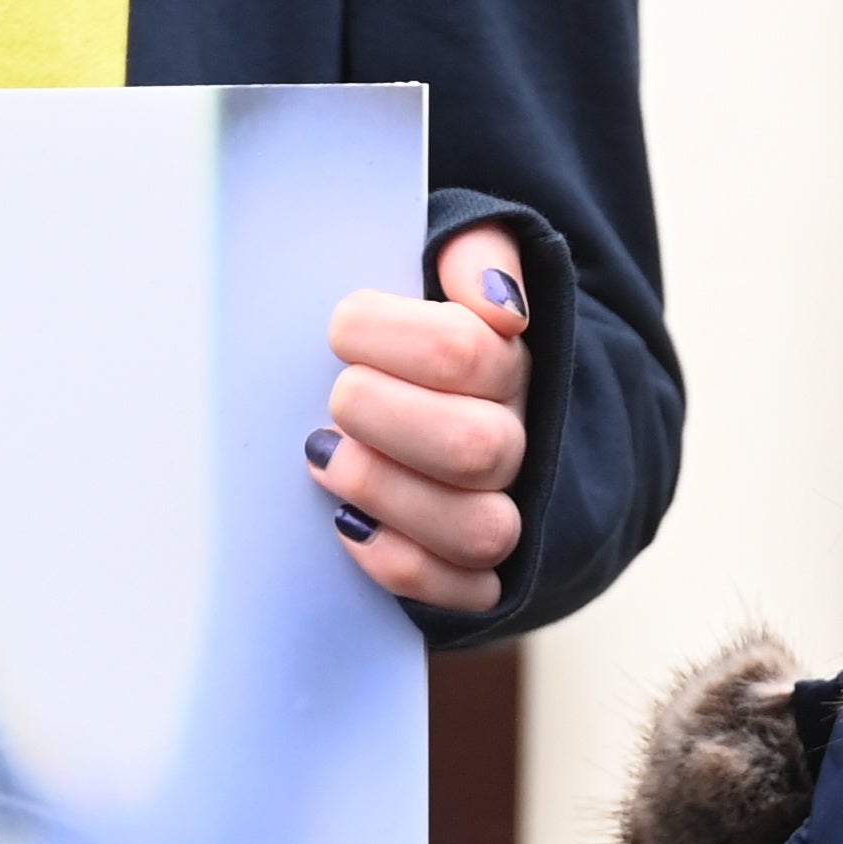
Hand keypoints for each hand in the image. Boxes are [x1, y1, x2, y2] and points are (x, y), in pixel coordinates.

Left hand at [306, 224, 532, 614]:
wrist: (448, 406)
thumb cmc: (421, 332)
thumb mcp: (445, 265)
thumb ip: (473, 251)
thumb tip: (497, 302)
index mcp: (511, 359)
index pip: (463, 350)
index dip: (384, 334)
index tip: (342, 328)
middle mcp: (517, 438)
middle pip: (473, 447)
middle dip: (380, 416)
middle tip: (337, 397)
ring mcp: (504, 509)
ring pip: (477, 528)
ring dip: (387, 492)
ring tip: (326, 458)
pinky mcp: (481, 575)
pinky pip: (465, 592)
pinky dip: (401, 565)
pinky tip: (348, 526)